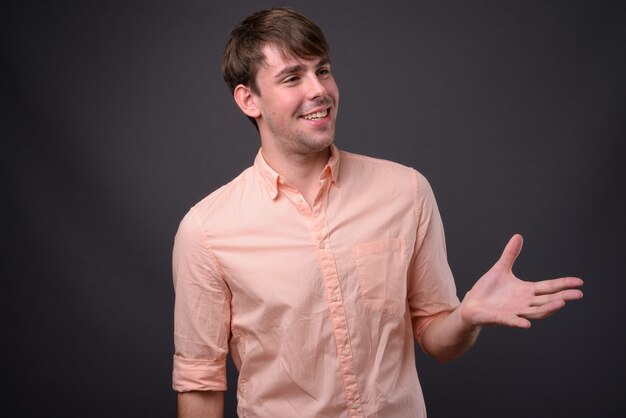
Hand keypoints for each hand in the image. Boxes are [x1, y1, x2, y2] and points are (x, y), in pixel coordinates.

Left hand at [460, 234, 583, 328]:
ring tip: (561, 303)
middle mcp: (524, 303)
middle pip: (547, 300)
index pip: (548, 287)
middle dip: (562, 297)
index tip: (579, 282)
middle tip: (578, 294)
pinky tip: (527, 324)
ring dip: (547, 308)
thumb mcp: (501, 269)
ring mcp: (514, 311)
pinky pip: (512, 321)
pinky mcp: (501, 318)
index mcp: (526, 291)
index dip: (563, 284)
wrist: (473, 303)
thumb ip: (510, 254)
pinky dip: (519, 322)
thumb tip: (518, 236)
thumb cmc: (488, 289)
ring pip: (534, 312)